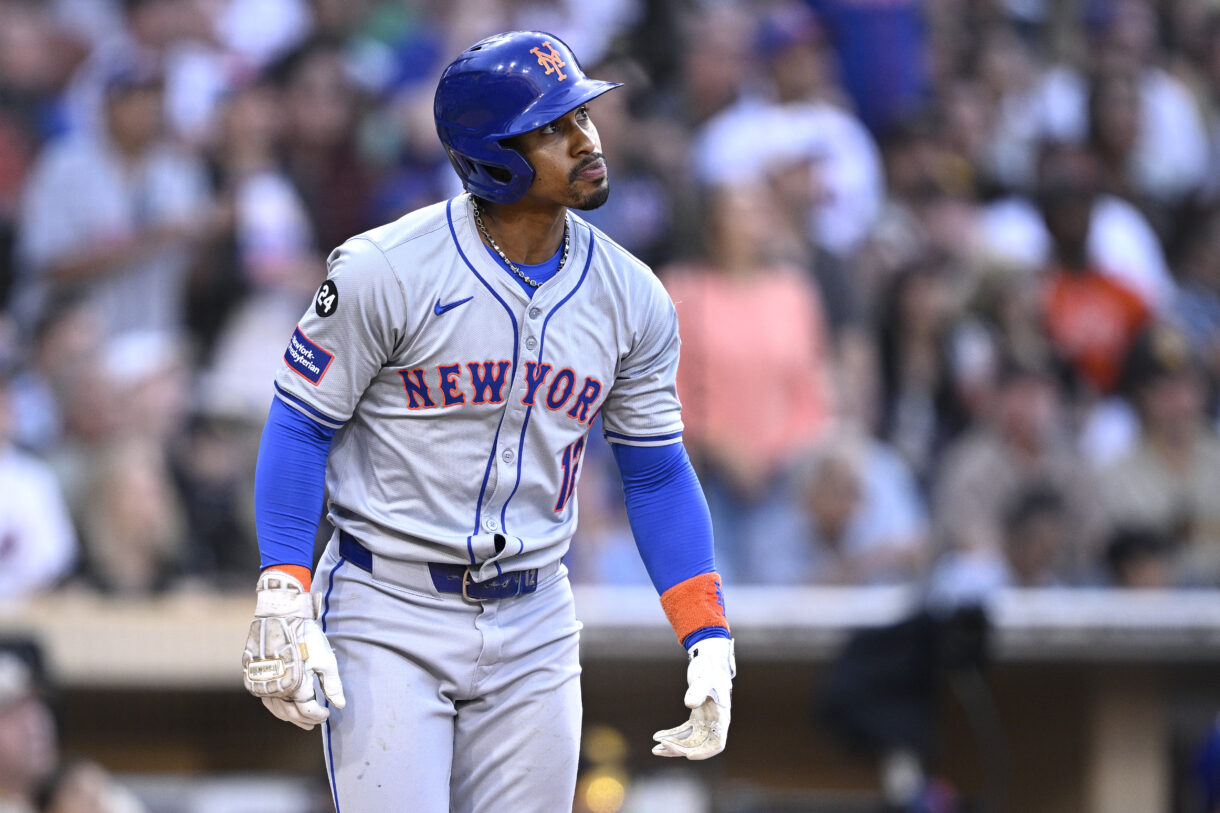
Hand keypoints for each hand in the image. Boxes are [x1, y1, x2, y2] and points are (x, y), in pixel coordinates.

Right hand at [241, 570, 345, 729]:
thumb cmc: (306, 636)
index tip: (327, 714)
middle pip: (290, 713)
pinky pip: (264, 697)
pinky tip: (283, 704)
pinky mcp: (252, 675)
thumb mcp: (326, 659)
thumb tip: (340, 706)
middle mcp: (275, 688)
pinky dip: (275, 704)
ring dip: (288, 715)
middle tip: (314, 723)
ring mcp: (260, 683)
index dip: (318, 715)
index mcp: (295, 686)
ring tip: (299, 719)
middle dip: (303, 720)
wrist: (280, 615)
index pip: (308, 711)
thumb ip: (332, 685)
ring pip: (275, 707)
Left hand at [652, 637, 734, 759]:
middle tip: (661, 746)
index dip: (704, 752)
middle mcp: (715, 722)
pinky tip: (657, 735)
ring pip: (689, 741)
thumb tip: (689, 704)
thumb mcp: (705, 677)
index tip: (688, 755)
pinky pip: (684, 731)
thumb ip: (699, 690)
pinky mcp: (696, 715)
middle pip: (699, 745)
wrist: (709, 658)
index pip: (717, 743)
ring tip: (655, 749)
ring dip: (673, 746)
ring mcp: (705, 720)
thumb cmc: (710, 667)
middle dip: (680, 749)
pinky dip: (672, 735)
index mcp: (721, 717)